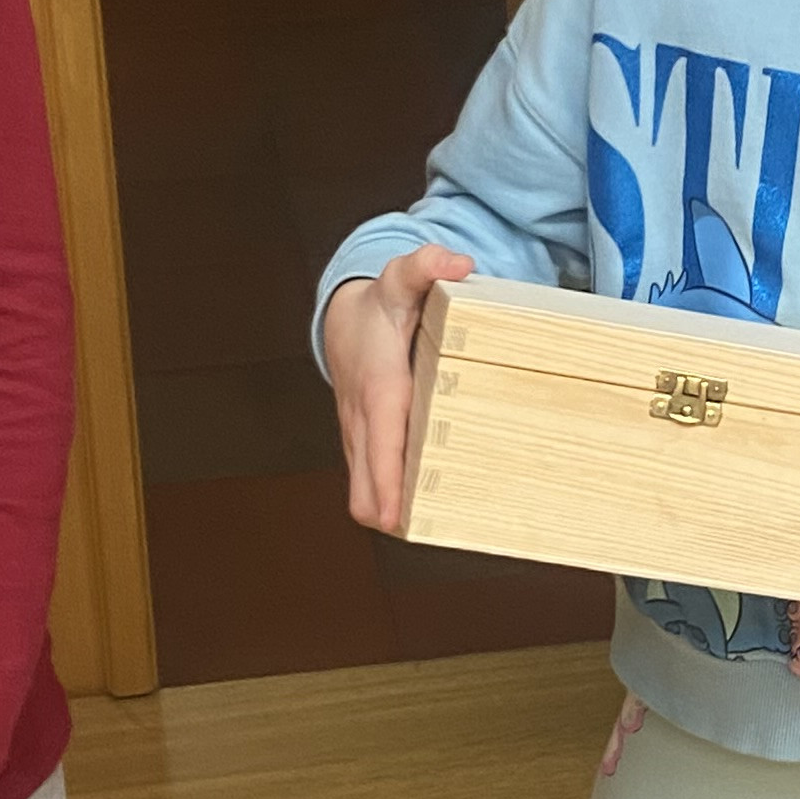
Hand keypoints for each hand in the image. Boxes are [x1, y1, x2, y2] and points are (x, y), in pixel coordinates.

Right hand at [323, 245, 473, 529]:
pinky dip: (390, 500)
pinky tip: (424, 513)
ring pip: (364, 489)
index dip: (385, 484)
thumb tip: (456, 264)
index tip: (395, 518)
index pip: (380, 444)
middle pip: (365, 483)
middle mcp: (363, 419)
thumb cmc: (381, 305)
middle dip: (392, 513)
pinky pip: (371, 480)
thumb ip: (426, 266)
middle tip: (435, 534)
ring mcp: (360, 435)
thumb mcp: (404, 278)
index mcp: (378, 388)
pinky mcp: (364, 443)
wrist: (344, 317)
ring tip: (437, 532)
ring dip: (392, 511)